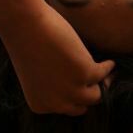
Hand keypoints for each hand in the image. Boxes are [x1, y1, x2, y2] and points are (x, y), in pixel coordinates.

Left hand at [0, 4, 115, 116]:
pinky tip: (109, 61)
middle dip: (89, 93)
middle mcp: (56, 103)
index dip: (73, 95)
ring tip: (105, 72)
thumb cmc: (26, 43)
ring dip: (102, 84)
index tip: (80, 84)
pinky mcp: (85, 73)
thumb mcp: (38, 74)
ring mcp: (72, 90)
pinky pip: (104, 73)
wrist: (24, 24)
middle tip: (96, 81)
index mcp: (40, 105)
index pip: (65, 107)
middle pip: (82, 106)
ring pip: (96, 95)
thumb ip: (54, 85)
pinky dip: (108, 67)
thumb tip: (88, 84)